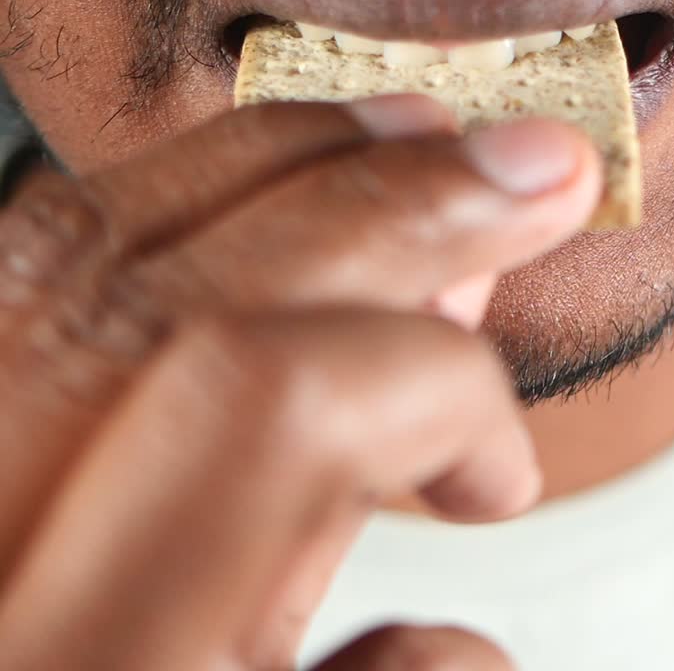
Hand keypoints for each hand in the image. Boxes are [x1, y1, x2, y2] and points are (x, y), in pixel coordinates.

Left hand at [0, 95, 600, 669]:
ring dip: (277, 168)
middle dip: (394, 202)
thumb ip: (387, 666)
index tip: (500, 469)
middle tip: (530, 173)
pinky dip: (169, 206)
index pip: (271, 409)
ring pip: (71, 243)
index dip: (440, 391)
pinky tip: (266, 204)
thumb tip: (470, 481)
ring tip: (406, 147)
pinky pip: (22, 267)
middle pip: (178, 293)